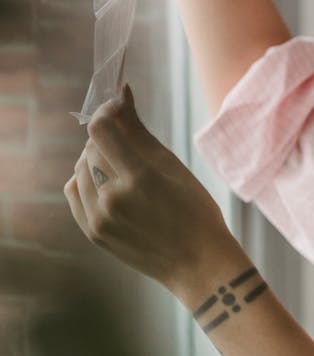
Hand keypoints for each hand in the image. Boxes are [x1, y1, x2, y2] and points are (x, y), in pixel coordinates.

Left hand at [64, 85, 234, 296]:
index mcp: (139, 178)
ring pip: (80, 169)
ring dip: (95, 159)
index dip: (106, 111)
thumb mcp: (173, 166)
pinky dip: (84, 180)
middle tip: (127, 139)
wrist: (197, 263)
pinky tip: (106, 183)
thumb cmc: (195, 210)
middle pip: (91, 149)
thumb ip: (139, 130)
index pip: (101, 129)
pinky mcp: (92, 232)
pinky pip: (74, 192)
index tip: (117, 106)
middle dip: (107, 137)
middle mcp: (113, 199)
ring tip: (121, 166)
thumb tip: (122, 93)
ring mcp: (99, 219)